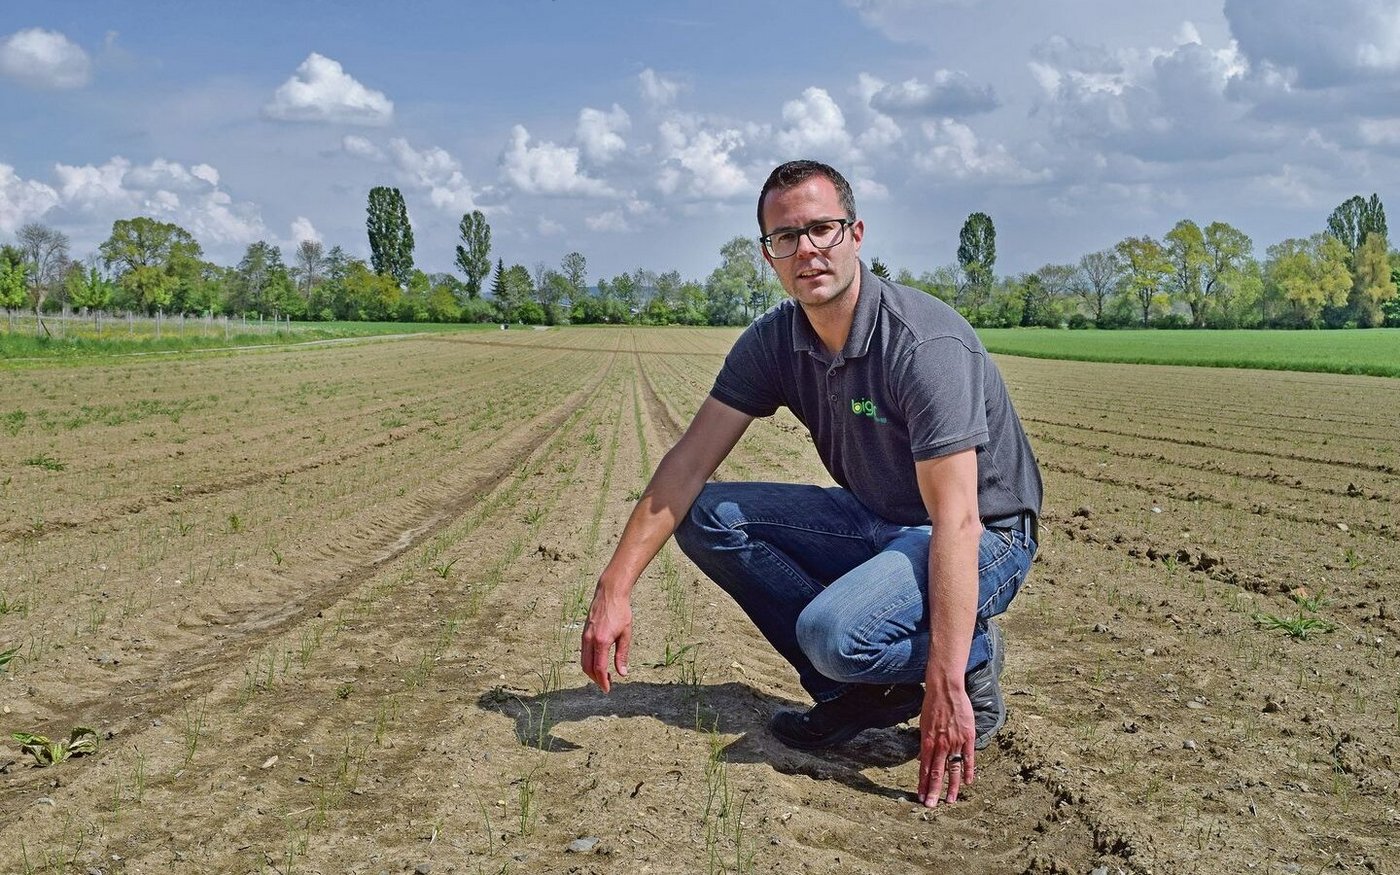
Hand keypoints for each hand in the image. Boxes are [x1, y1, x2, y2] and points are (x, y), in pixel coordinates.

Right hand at [580, 586, 631, 692]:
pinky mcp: (584, 633)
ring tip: (604, 675)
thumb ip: (622, 655)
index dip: (603, 681)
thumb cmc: (620, 612)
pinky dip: (589, 662)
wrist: (609, 593)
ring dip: (591, 671)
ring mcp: (584, 636)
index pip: (599, 668)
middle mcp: (589, 640)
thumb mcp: (626, 634)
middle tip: (606, 685)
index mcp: (601, 641)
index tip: (608, 689)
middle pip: (587, 667)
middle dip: (595, 679)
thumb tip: (622, 673)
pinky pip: (583, 653)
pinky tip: (599, 663)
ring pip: (583, 661)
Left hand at [916, 685, 976, 806]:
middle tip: (930, 805)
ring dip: (950, 786)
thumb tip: (922, 759)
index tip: (921, 796)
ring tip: (949, 801)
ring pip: (953, 768)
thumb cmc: (932, 705)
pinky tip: (967, 782)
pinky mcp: (968, 736)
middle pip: (937, 772)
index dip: (922, 783)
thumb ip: (925, 743)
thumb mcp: (923, 725)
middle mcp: (940, 744)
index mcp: (927, 741)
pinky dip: (968, 770)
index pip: (924, 768)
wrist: (946, 689)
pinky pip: (968, 757)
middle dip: (933, 790)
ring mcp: (955, 741)